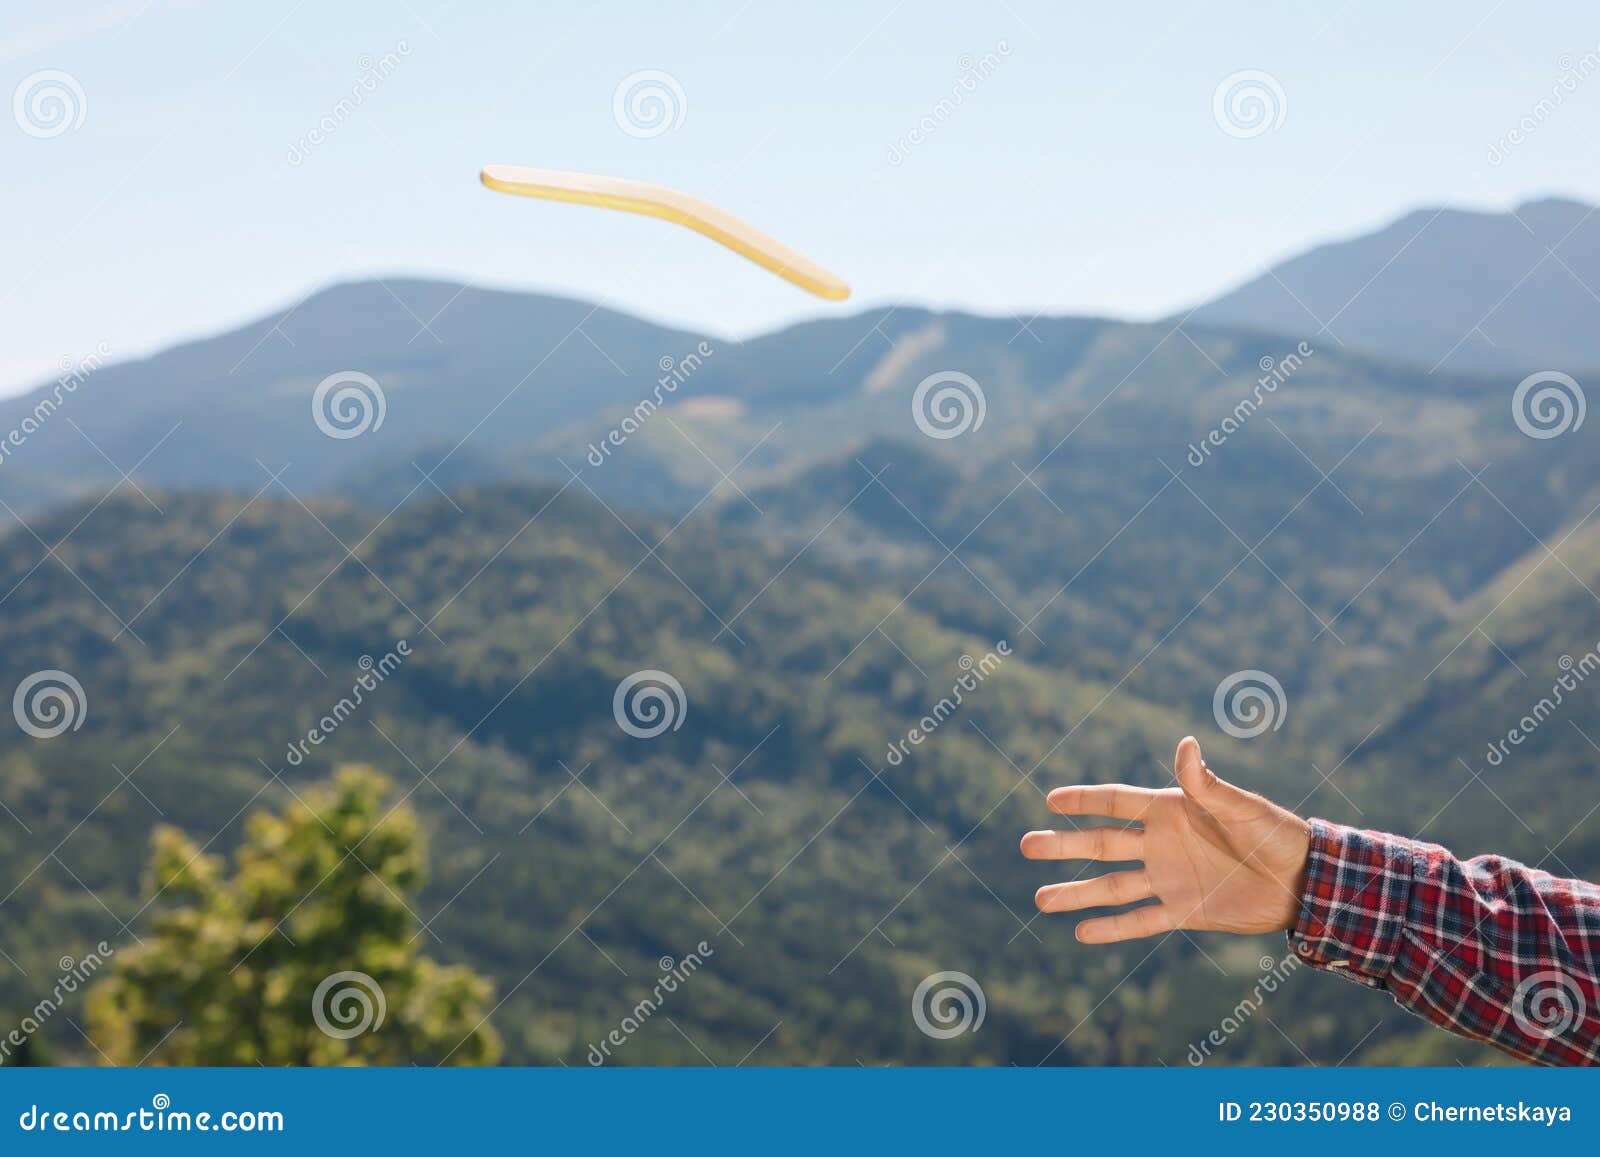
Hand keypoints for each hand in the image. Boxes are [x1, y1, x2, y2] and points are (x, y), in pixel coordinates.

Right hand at [1022, 736, 1311, 942]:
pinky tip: (1081, 932)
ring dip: (1076, 892)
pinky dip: (1112, 928)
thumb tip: (1186, 745)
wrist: (1304, 881)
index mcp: (1171, 810)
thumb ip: (1207, 784)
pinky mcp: (1182, 911)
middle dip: (1064, 845)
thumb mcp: (1240, 807)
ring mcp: (1168, 878)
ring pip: (1111, 886)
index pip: (1116, 802)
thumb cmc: (1275, 833)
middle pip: (1101, 844)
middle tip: (1026, 845)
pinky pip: (1139, 920)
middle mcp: (1161, 843)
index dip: (1084, 800)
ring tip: (1040, 898)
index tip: (1050, 799)